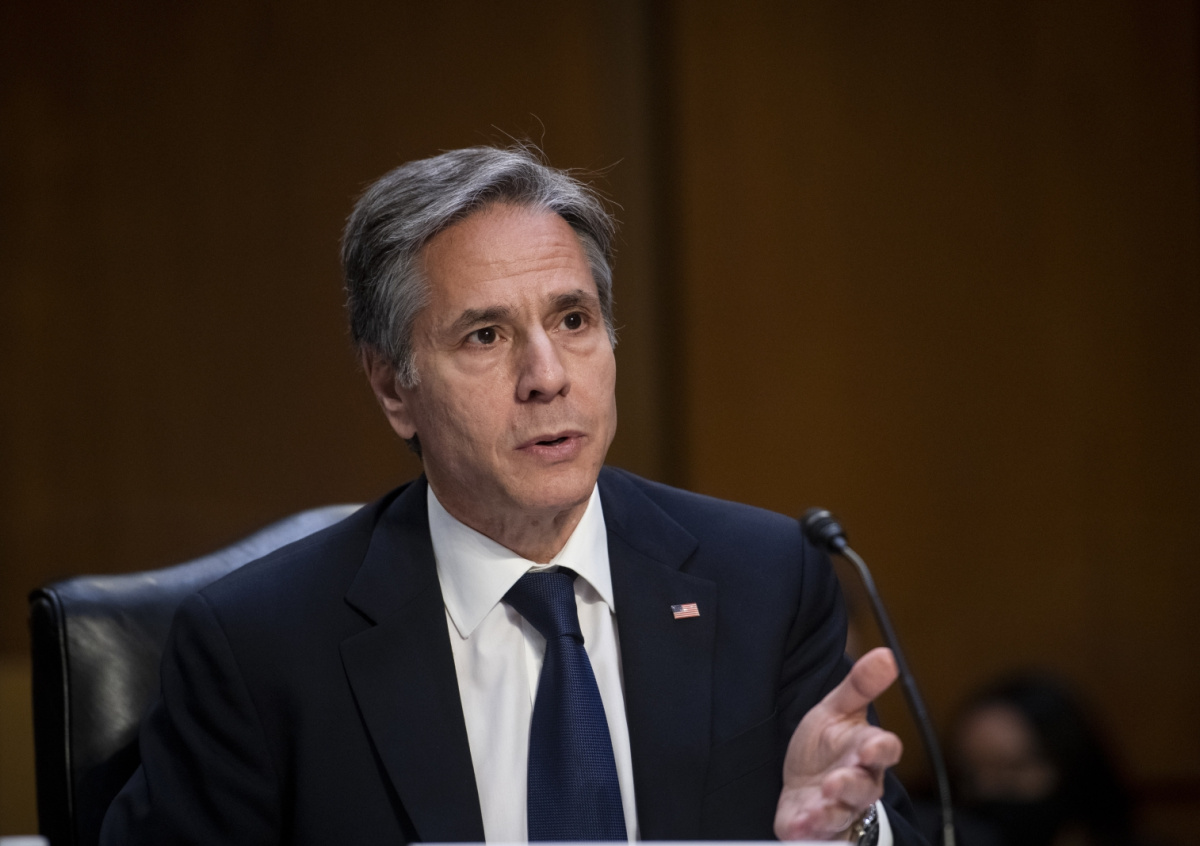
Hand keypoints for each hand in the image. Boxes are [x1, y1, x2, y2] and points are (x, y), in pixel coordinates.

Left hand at [774, 647, 902, 840]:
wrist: (804, 781)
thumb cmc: (827, 745)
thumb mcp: (838, 709)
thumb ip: (860, 685)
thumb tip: (886, 655)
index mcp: (865, 751)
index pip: (883, 750)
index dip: (881, 750)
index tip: (873, 746)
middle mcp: (857, 784)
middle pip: (864, 788)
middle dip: (851, 785)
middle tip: (837, 781)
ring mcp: (837, 808)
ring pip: (842, 814)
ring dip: (830, 811)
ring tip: (818, 805)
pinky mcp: (813, 827)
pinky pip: (815, 834)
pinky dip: (808, 830)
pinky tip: (798, 825)